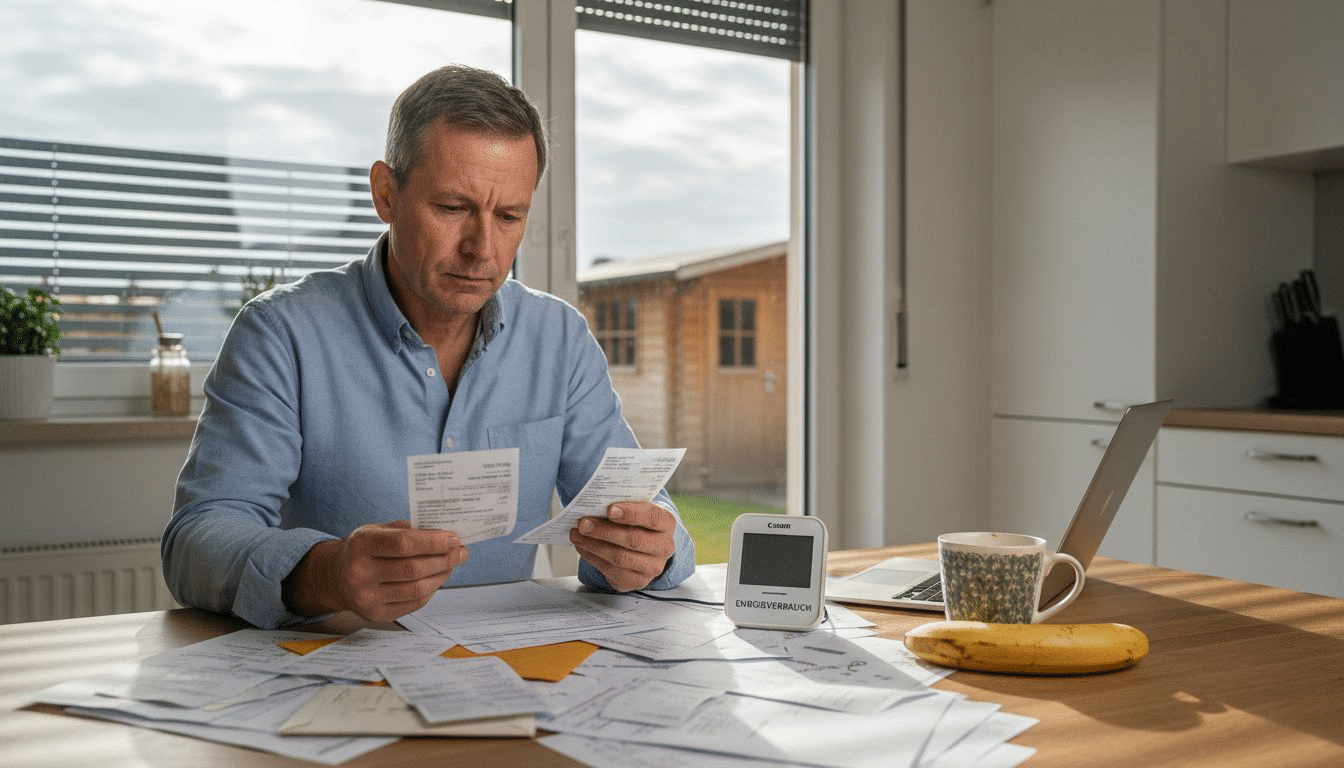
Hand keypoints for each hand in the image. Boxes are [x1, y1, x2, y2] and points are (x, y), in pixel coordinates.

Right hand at [283, 520, 467, 622]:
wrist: (335, 577)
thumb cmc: (364, 549)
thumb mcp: (377, 530)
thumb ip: (407, 530)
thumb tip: (445, 535)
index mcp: (360, 545)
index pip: (403, 544)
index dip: (433, 541)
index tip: (453, 538)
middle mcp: (359, 573)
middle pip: (413, 569)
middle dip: (444, 559)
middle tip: (460, 552)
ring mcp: (366, 597)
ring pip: (417, 589)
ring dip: (442, 575)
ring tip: (452, 564)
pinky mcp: (376, 614)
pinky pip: (414, 603)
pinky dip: (432, 589)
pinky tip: (437, 578)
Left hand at [570, 502, 677, 591]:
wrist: (646, 548)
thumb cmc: (638, 523)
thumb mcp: (638, 509)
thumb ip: (624, 505)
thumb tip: (596, 503)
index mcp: (667, 523)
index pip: (652, 517)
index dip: (631, 513)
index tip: (609, 510)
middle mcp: (664, 547)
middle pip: (633, 539)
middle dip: (604, 531)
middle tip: (583, 523)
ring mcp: (652, 567)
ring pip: (620, 557)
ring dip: (594, 545)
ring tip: (577, 534)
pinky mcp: (637, 581)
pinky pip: (612, 570)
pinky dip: (593, 557)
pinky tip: (583, 546)